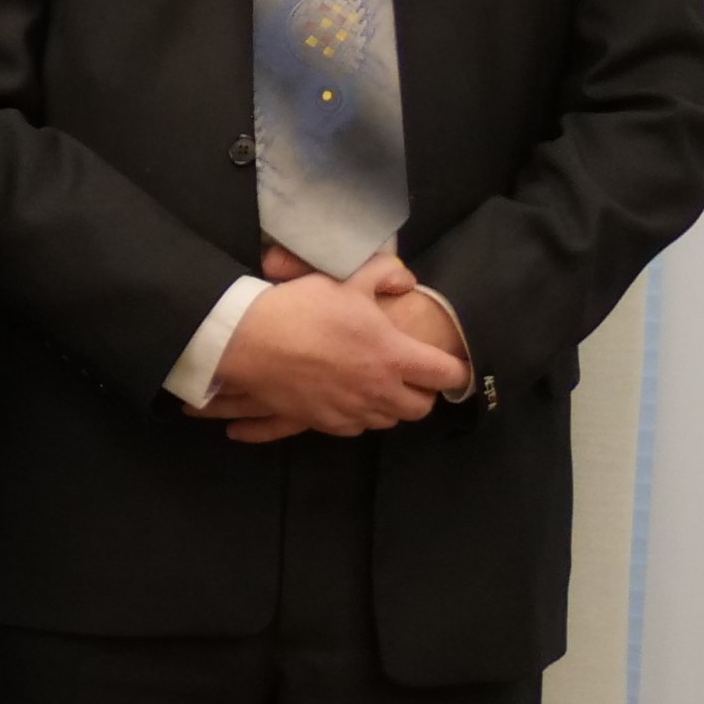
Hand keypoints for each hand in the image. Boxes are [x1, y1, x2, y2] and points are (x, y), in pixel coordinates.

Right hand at [206, 250, 464, 441]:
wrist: (249, 340)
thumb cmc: (303, 308)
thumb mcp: (347, 279)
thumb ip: (386, 274)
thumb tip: (407, 281)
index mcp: (395, 356)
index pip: (448, 375)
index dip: (455, 370)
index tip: (448, 364)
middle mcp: (379, 390)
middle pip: (422, 408)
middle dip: (422, 393)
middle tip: (408, 376)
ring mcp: (351, 410)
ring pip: (388, 421)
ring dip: (389, 406)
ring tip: (375, 387)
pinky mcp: (322, 422)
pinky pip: (355, 429)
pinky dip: (358, 416)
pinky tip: (345, 398)